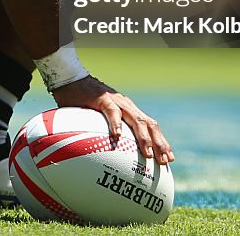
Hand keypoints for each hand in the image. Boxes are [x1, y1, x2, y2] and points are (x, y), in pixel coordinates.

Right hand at [52, 76, 174, 164]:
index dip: (161, 141)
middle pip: (149, 124)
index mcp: (128, 111)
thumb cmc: (79, 100)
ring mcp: (116, 101)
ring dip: (144, 137)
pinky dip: (116, 124)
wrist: (70, 78)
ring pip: (136, 120)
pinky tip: (117, 136)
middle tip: (165, 161)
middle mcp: (126, 106)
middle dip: (160, 143)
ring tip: (148, 153)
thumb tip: (99, 157)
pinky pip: (111, 112)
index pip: (150, 126)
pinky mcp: (103, 98)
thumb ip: (101, 133)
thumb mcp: (95, 119)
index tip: (169, 158)